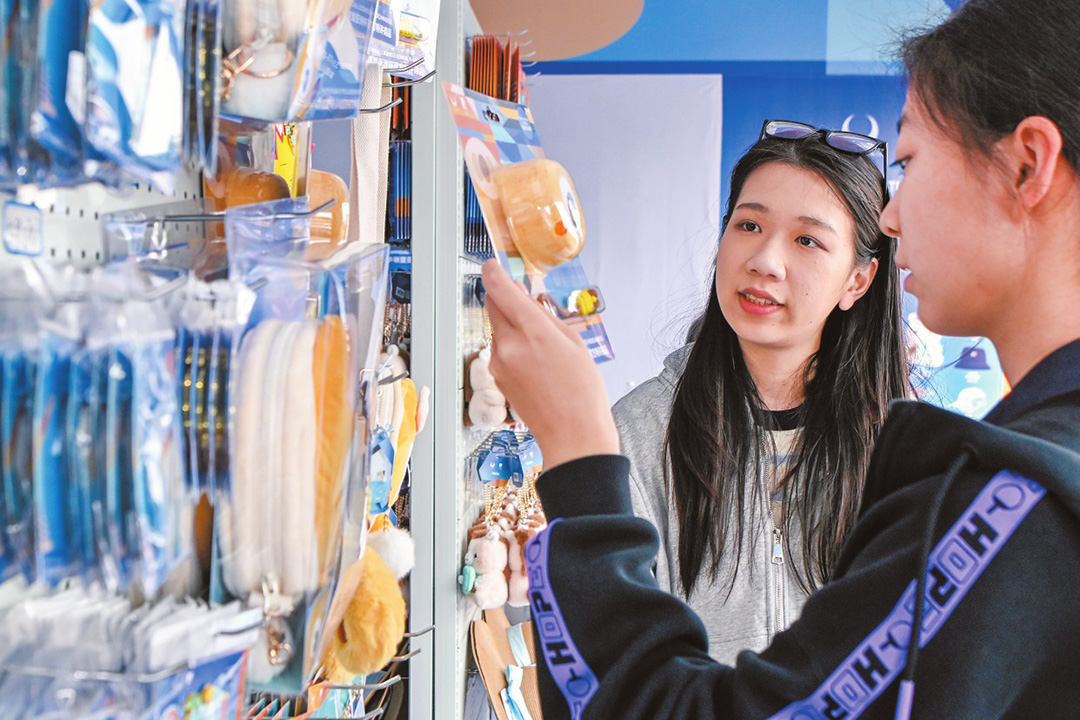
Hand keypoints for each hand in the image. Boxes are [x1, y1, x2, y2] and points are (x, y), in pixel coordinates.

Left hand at [481, 259, 619, 468]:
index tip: (493, 265)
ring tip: (540, 342)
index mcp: (533, 332)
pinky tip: (534, 359)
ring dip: (510, 324)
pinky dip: (511, 345)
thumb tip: (526, 300)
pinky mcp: (497, 377)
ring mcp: (499, 363)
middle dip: (503, 297)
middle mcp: (509, 346)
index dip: (494, 272)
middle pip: (492, 305)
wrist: (572, 435)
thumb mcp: (574, 343)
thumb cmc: (581, 393)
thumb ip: (545, 317)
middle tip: (523, 299)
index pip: (500, 289)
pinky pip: (499, 349)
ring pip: (496, 328)